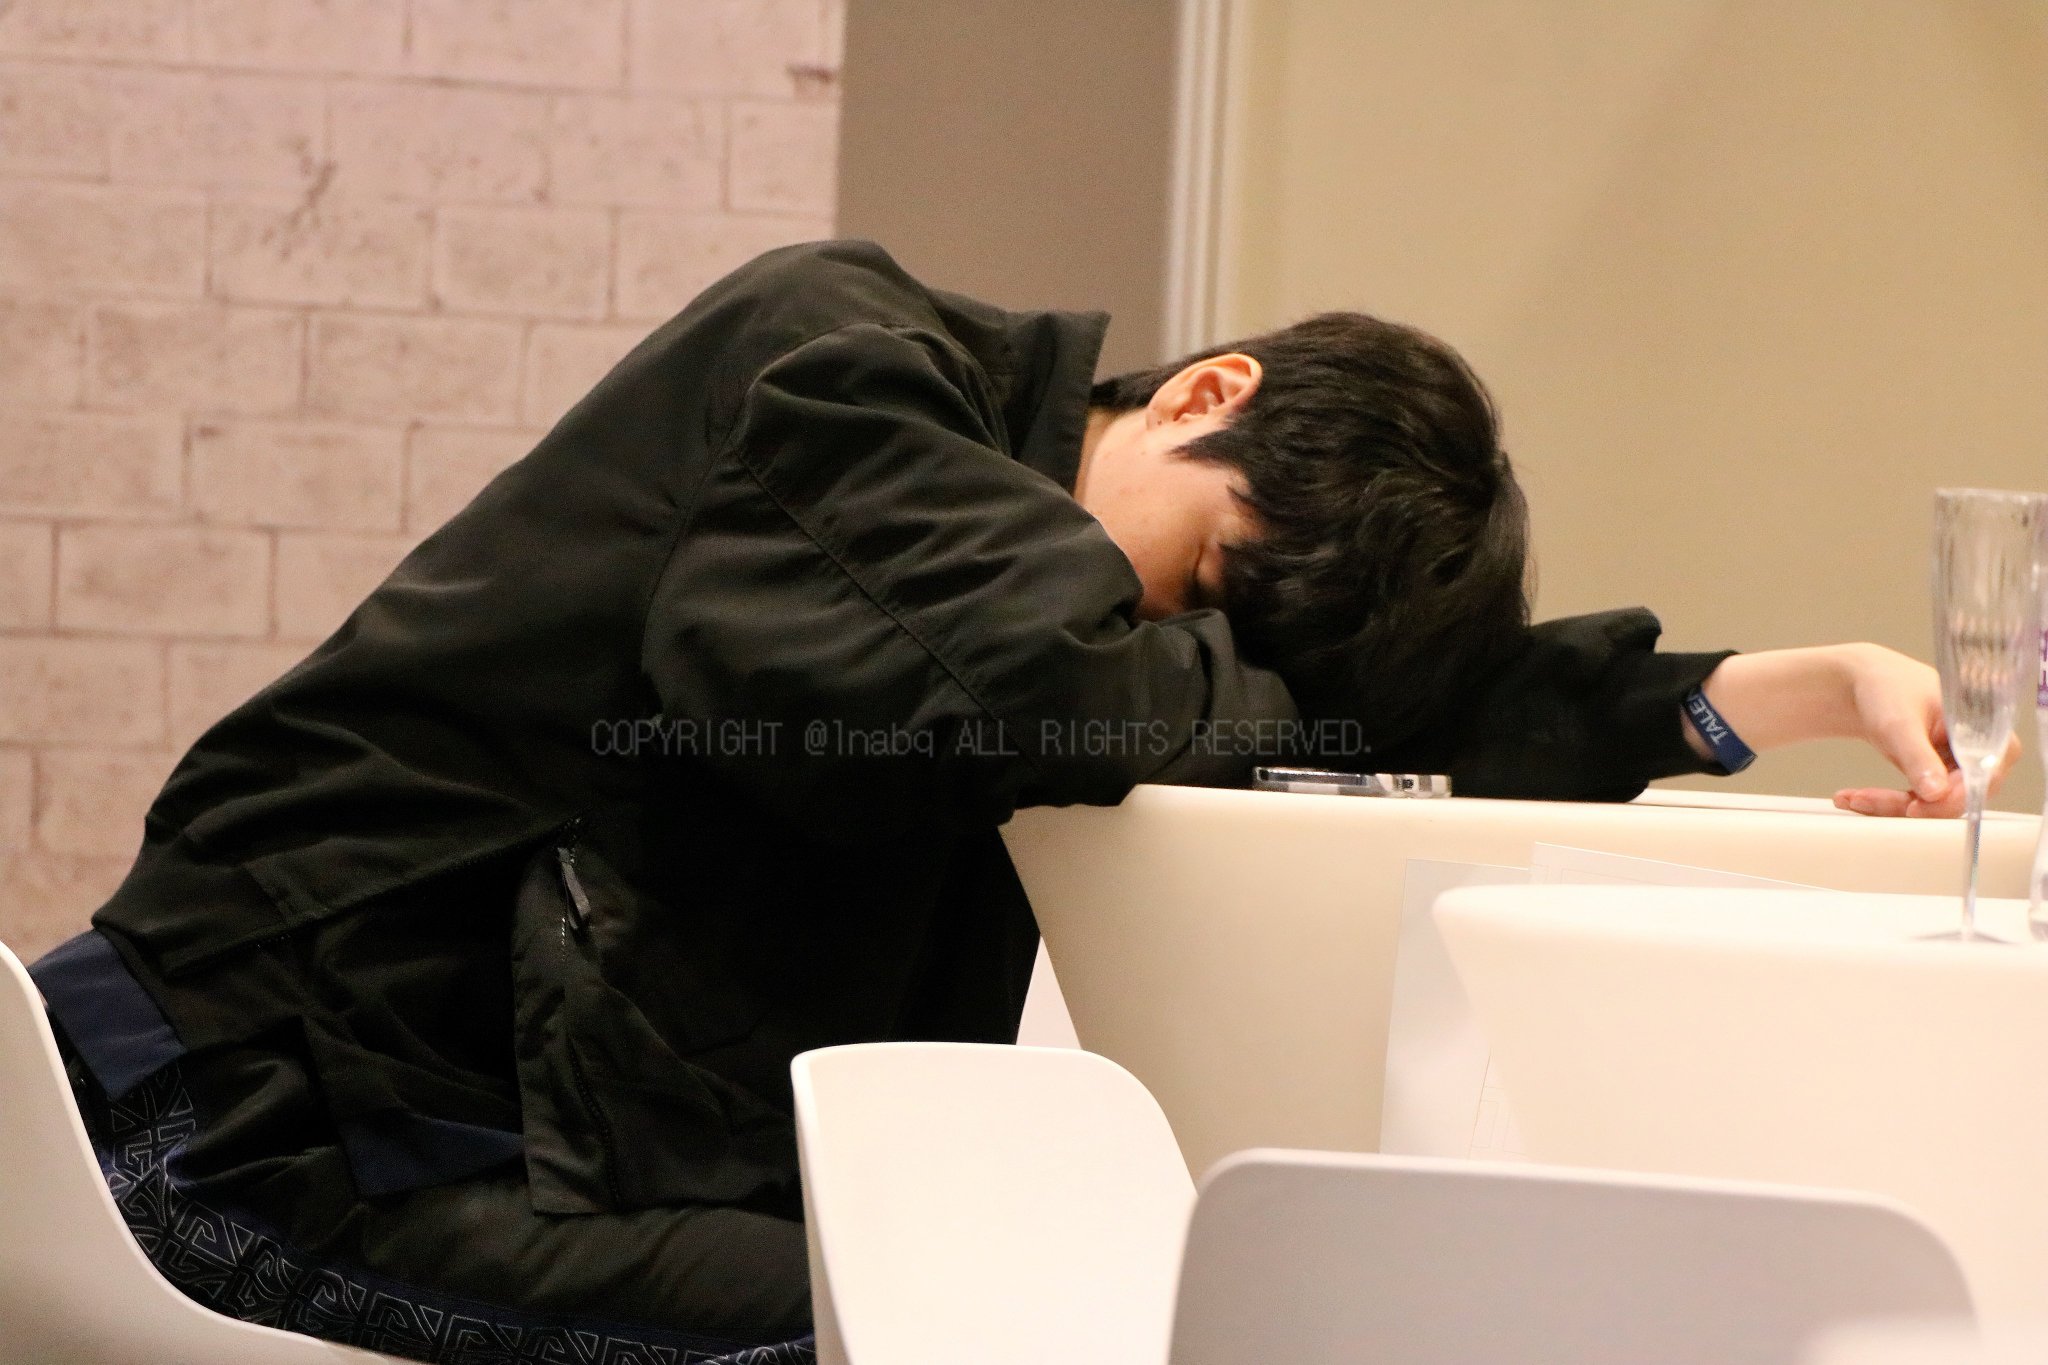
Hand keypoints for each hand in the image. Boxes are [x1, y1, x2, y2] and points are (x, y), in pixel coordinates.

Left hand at [1827, 645, 2022, 817]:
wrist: (1867, 685)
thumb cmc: (1889, 690)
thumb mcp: (1900, 723)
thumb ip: (1919, 757)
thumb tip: (1936, 794)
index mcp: (1988, 732)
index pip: (1981, 779)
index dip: (1950, 799)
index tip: (1912, 808)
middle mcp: (1982, 755)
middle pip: (1955, 799)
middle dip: (1907, 805)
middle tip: (1863, 800)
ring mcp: (1960, 769)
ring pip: (1932, 807)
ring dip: (1888, 807)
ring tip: (1848, 797)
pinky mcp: (1938, 779)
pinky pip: (1917, 804)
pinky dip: (1884, 803)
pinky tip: (1851, 797)